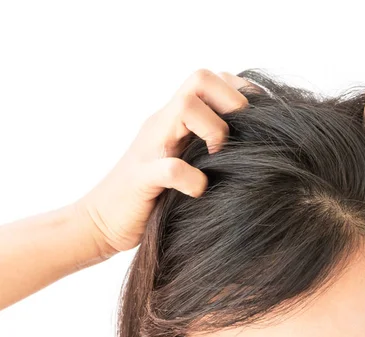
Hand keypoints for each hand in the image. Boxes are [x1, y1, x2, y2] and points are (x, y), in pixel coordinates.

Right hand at [75, 70, 247, 256]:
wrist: (100, 222)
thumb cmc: (154, 194)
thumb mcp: (183, 161)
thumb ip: (205, 145)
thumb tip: (257, 143)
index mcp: (174, 119)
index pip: (209, 78)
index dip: (239, 89)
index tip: (257, 118)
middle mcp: (163, 124)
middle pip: (200, 78)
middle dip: (231, 102)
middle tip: (239, 136)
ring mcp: (150, 147)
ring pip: (186, 107)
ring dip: (215, 131)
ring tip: (218, 158)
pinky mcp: (141, 179)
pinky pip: (170, 168)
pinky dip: (192, 179)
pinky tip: (199, 190)